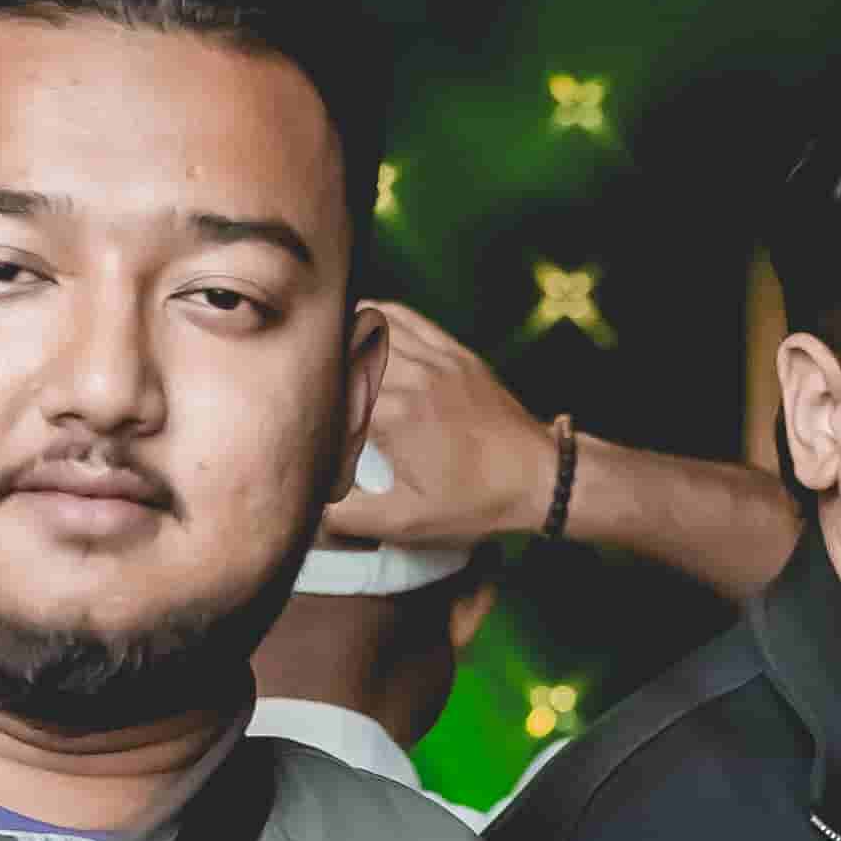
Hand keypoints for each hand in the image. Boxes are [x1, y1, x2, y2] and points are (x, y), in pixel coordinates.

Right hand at [312, 302, 559, 550]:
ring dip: (343, 336)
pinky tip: (365, 331)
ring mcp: (436, 358)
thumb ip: (351, 517)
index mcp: (394, 414)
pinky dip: (379, 318)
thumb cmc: (477, 501)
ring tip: (324, 355)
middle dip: (318, 365)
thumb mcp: (408, 522)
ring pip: (372, 323)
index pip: (328, 391)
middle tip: (304, 385)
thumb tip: (311, 508)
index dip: (307, 404)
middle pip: (344, 349)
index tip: (299, 419)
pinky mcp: (455, 352)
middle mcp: (413, 376)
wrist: (541, 477)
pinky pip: (407, 317)